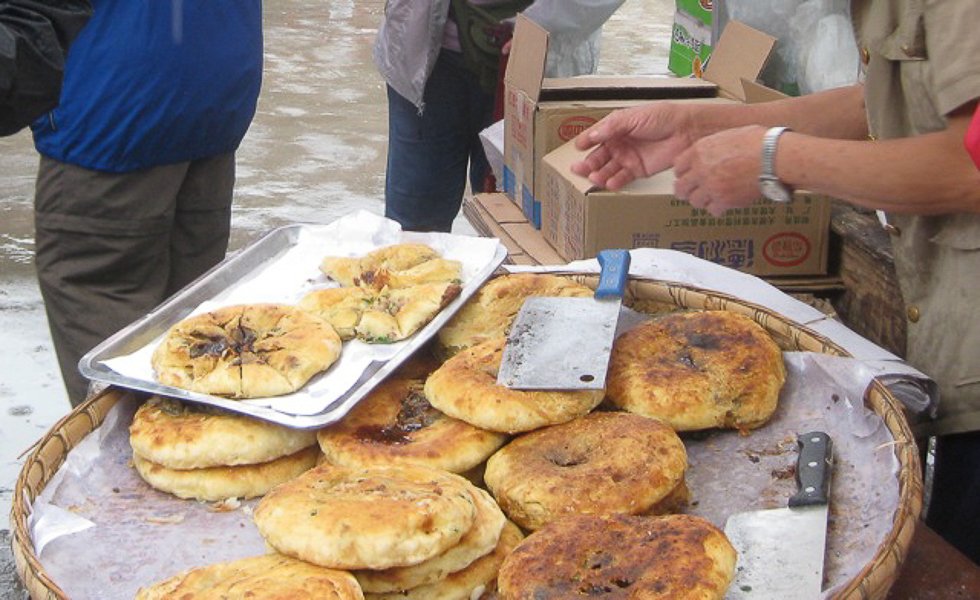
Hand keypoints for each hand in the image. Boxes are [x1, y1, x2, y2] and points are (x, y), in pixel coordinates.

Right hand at [571, 103, 694, 189]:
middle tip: (579, 168)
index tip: (577, 147)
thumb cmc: (663, 117)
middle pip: (599, 156)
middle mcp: (620, 143)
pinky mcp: (638, 171)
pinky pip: (622, 178)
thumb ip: (612, 127)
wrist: (686, 130)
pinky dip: (614, 182)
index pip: (596, 136)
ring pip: (608, 169)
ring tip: (594, 178)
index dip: (586, 141)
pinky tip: (609, 183)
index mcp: (617, 127)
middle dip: (588, 163)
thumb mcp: (633, 117)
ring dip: (599, 174)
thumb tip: (593, 135)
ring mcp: (628, 158)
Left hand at [673, 125, 766, 215]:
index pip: (677, 167)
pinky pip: (712, 210)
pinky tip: (724, 204)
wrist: (773, 156)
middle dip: (686, 190)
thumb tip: (713, 153)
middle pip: (681, 188)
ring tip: (710, 198)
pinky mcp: (724, 200)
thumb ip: (714, 147)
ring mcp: (711, 187)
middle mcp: (701, 169)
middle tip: (692, 192)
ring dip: (702, 200)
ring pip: (695, 201)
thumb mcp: (729, 135)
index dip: (683, 173)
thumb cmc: (759, 141)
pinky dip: (717, 209)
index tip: (687, 176)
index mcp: (699, 150)